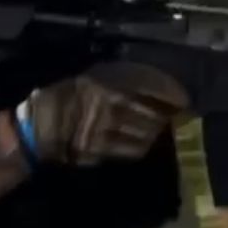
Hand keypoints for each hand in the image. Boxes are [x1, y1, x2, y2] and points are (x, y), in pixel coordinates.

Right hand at [22, 65, 188, 167]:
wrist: (43, 124)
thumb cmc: (70, 96)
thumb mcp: (95, 77)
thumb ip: (122, 79)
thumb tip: (154, 86)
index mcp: (109, 82)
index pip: (152, 86)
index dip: (172, 94)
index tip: (183, 100)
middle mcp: (112, 105)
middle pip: (153, 113)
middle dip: (167, 117)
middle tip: (175, 118)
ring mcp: (108, 129)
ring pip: (146, 133)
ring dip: (156, 133)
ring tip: (159, 131)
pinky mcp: (103, 150)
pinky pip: (133, 150)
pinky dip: (142, 147)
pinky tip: (143, 144)